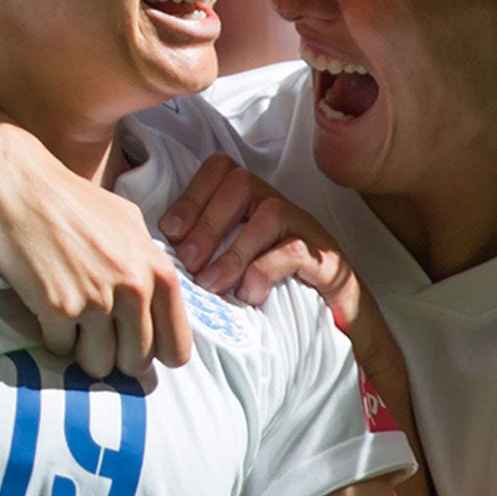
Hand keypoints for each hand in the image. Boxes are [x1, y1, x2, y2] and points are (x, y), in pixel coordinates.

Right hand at [0, 125, 192, 378]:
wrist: (19, 184)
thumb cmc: (73, 202)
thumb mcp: (130, 226)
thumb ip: (149, 269)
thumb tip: (157, 313)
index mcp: (159, 271)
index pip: (176, 347)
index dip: (156, 354)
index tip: (136, 348)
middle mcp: (134, 288)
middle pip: (136, 363)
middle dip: (116, 355)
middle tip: (97, 335)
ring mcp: (97, 300)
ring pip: (99, 365)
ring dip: (83, 351)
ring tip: (72, 322)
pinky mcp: (58, 308)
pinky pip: (61, 350)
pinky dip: (53, 336)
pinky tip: (46, 307)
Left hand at [159, 155, 382, 362]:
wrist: (337, 325)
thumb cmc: (274, 296)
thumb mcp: (232, 271)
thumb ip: (203, 257)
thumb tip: (159, 259)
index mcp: (252, 204)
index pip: (221, 170)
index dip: (191, 195)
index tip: (169, 233)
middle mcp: (279, 208)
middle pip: (242, 182)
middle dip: (208, 222)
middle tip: (187, 263)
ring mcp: (306, 231)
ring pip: (269, 212)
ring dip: (234, 251)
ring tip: (213, 285)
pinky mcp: (328, 261)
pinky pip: (295, 250)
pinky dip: (266, 270)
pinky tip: (250, 294)